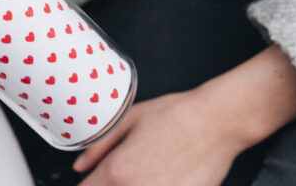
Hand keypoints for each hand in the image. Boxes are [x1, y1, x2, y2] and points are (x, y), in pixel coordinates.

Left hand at [72, 91, 241, 185]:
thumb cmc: (176, 116)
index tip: (90, 180)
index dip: (86, 185)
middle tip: (118, 173)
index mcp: (118, 170)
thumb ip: (99, 146)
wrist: (215, 123)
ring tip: (142, 173)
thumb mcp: (129, 119)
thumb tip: (80, 165)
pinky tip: (161, 178)